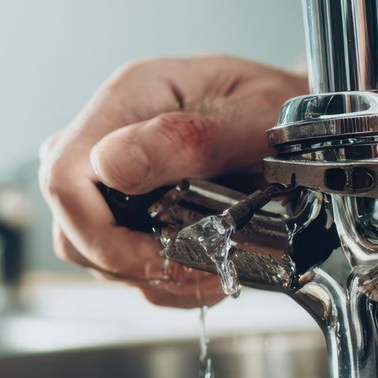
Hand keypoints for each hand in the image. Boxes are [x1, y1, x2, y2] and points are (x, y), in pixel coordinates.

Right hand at [39, 55, 304, 306]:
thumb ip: (188, 139)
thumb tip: (111, 163)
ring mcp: (124, 176)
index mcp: (134, 96)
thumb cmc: (290, 113)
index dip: (99, 232)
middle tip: (194, 268)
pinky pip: (127, 264)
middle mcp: (117, 134)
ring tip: (213, 270)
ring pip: (95, 251)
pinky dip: (167, 281)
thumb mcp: (256, 117)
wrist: (313, 128)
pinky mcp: (139, 210)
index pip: (63, 176)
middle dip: (127, 261)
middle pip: (71, 223)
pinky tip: (210, 268)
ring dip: (152, 276)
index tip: (157, 255)